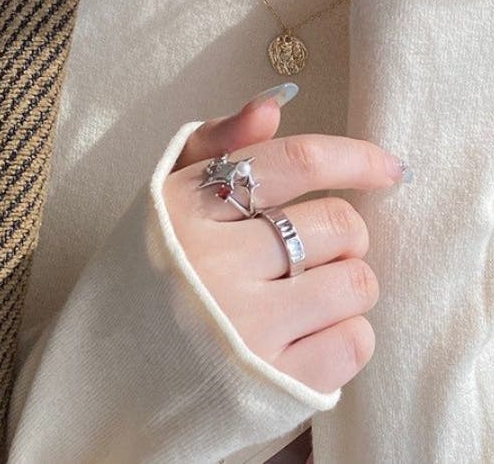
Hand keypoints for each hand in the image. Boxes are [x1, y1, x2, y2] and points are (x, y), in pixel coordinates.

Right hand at [162, 95, 405, 393]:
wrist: (102, 386)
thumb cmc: (148, 278)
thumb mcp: (165, 197)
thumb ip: (217, 143)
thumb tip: (274, 105)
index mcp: (186, 209)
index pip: (296, 163)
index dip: (356, 159)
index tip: (390, 168)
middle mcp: (213, 266)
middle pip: (338, 224)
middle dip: (342, 236)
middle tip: (311, 254)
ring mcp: (241, 330)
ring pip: (356, 282)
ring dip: (346, 285)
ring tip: (306, 297)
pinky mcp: (267, 387)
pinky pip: (355, 343)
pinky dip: (346, 336)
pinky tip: (308, 336)